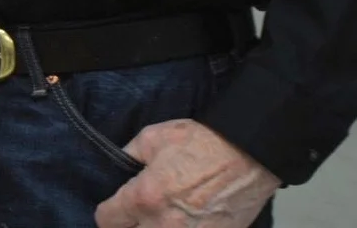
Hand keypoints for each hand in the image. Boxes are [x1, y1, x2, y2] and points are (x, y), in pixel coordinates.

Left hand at [94, 120, 279, 227]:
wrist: (249, 153)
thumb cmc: (202, 142)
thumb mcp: (152, 138)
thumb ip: (128, 155)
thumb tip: (119, 166)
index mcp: (144, 197)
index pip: (107, 220)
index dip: (108, 213)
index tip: (114, 208)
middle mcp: (164, 224)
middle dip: (129, 227)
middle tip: (135, 217)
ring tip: (158, 220)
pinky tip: (182, 223)